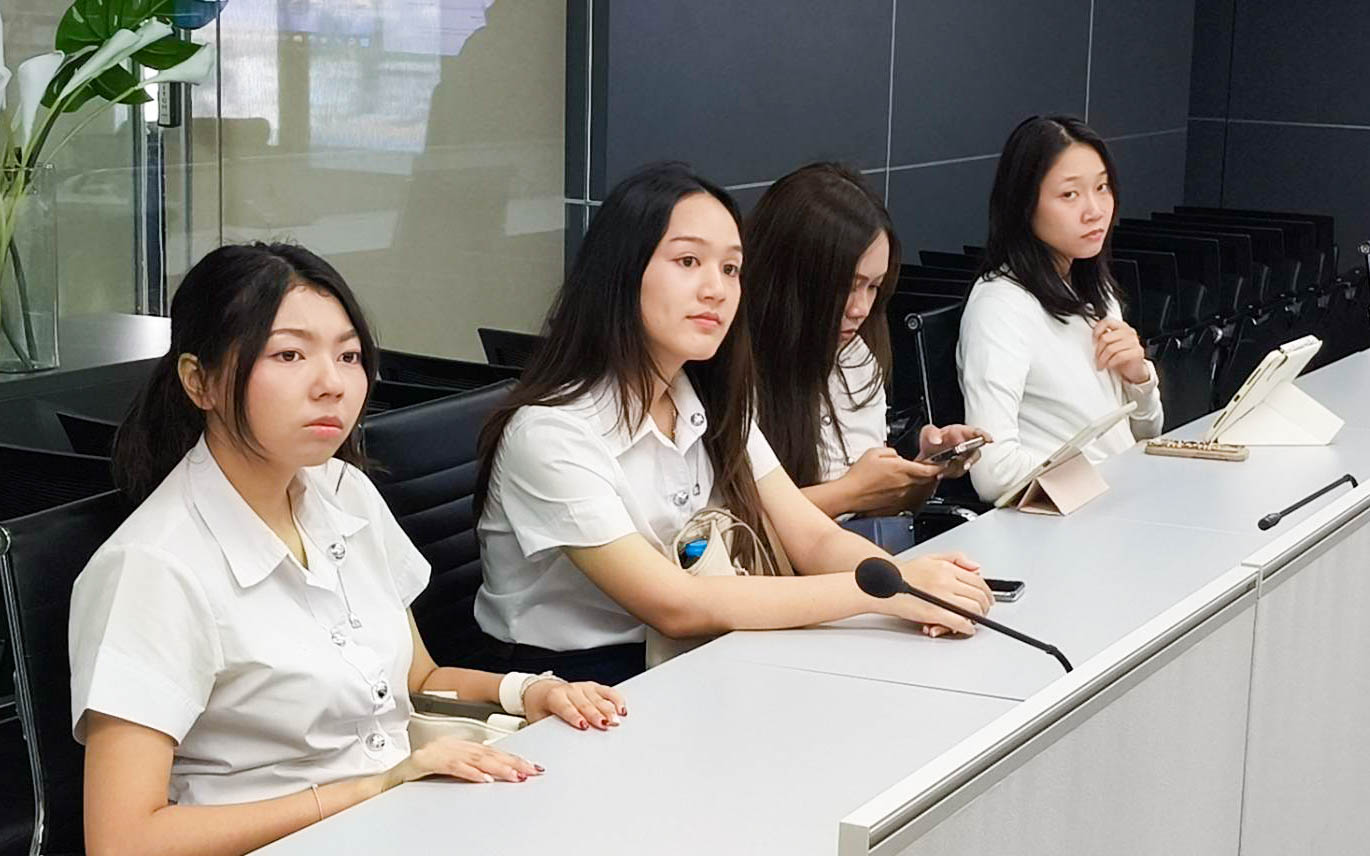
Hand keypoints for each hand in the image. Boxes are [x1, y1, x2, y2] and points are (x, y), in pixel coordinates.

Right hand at [396, 736, 542, 783]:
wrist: (386, 781)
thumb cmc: (416, 778)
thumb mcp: (448, 769)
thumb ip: (469, 768)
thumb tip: (495, 775)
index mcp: (457, 745)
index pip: (491, 751)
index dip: (512, 758)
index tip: (531, 766)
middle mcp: (450, 744)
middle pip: (487, 753)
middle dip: (512, 762)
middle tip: (530, 771)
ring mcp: (438, 751)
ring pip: (475, 758)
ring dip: (497, 768)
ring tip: (514, 776)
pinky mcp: (426, 761)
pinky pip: (453, 767)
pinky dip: (471, 773)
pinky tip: (484, 780)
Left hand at [523, 679, 626, 730]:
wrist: (541, 692)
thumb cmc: (541, 708)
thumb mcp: (538, 719)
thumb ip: (547, 730)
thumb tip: (554, 747)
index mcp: (555, 697)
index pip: (566, 707)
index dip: (575, 716)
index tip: (583, 725)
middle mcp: (570, 690)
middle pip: (585, 704)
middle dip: (596, 714)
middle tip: (605, 724)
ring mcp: (583, 687)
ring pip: (598, 698)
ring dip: (609, 709)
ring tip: (617, 720)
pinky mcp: (593, 687)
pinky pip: (607, 691)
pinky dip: (616, 699)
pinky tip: (621, 709)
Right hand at [843, 447, 941, 512]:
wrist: (850, 495)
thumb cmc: (859, 476)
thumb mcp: (874, 452)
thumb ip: (891, 451)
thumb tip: (897, 456)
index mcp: (901, 469)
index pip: (929, 469)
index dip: (939, 466)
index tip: (942, 463)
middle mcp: (904, 483)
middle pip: (926, 479)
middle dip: (929, 473)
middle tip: (927, 467)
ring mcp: (901, 495)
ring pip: (916, 487)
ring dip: (916, 481)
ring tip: (905, 475)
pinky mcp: (895, 504)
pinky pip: (906, 495)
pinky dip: (905, 490)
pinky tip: (894, 486)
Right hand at [879, 552, 991, 637]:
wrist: (881, 584)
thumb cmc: (903, 574)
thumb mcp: (931, 557)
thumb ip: (956, 559)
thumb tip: (975, 567)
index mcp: (946, 568)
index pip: (978, 581)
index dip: (987, 593)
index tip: (987, 599)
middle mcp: (945, 580)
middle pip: (978, 596)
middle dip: (985, 606)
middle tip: (983, 611)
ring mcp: (940, 597)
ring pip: (972, 609)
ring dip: (978, 617)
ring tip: (974, 619)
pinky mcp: (933, 612)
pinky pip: (959, 622)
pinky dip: (967, 627)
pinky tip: (966, 628)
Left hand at [916, 424, 992, 478]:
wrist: (926, 457)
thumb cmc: (932, 441)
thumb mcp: (928, 433)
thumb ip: (931, 433)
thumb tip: (936, 439)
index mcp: (960, 432)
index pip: (976, 432)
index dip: (983, 435)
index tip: (987, 439)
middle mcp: (966, 445)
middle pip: (975, 452)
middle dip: (969, 458)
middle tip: (961, 461)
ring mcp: (964, 458)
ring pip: (965, 464)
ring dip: (953, 467)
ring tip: (942, 467)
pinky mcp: (960, 469)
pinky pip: (958, 472)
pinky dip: (948, 472)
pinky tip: (940, 471)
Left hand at [1092, 318, 1149, 384]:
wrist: (1134, 368)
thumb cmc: (1121, 355)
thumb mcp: (1111, 345)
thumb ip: (1104, 338)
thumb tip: (1093, 339)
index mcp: (1122, 327)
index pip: (1107, 322)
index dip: (1097, 331)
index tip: (1093, 341)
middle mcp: (1129, 332)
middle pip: (1105, 338)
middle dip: (1098, 351)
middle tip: (1096, 358)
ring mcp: (1134, 342)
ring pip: (1110, 349)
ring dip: (1102, 359)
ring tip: (1101, 364)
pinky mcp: (1137, 352)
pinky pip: (1119, 356)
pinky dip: (1110, 363)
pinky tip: (1109, 365)